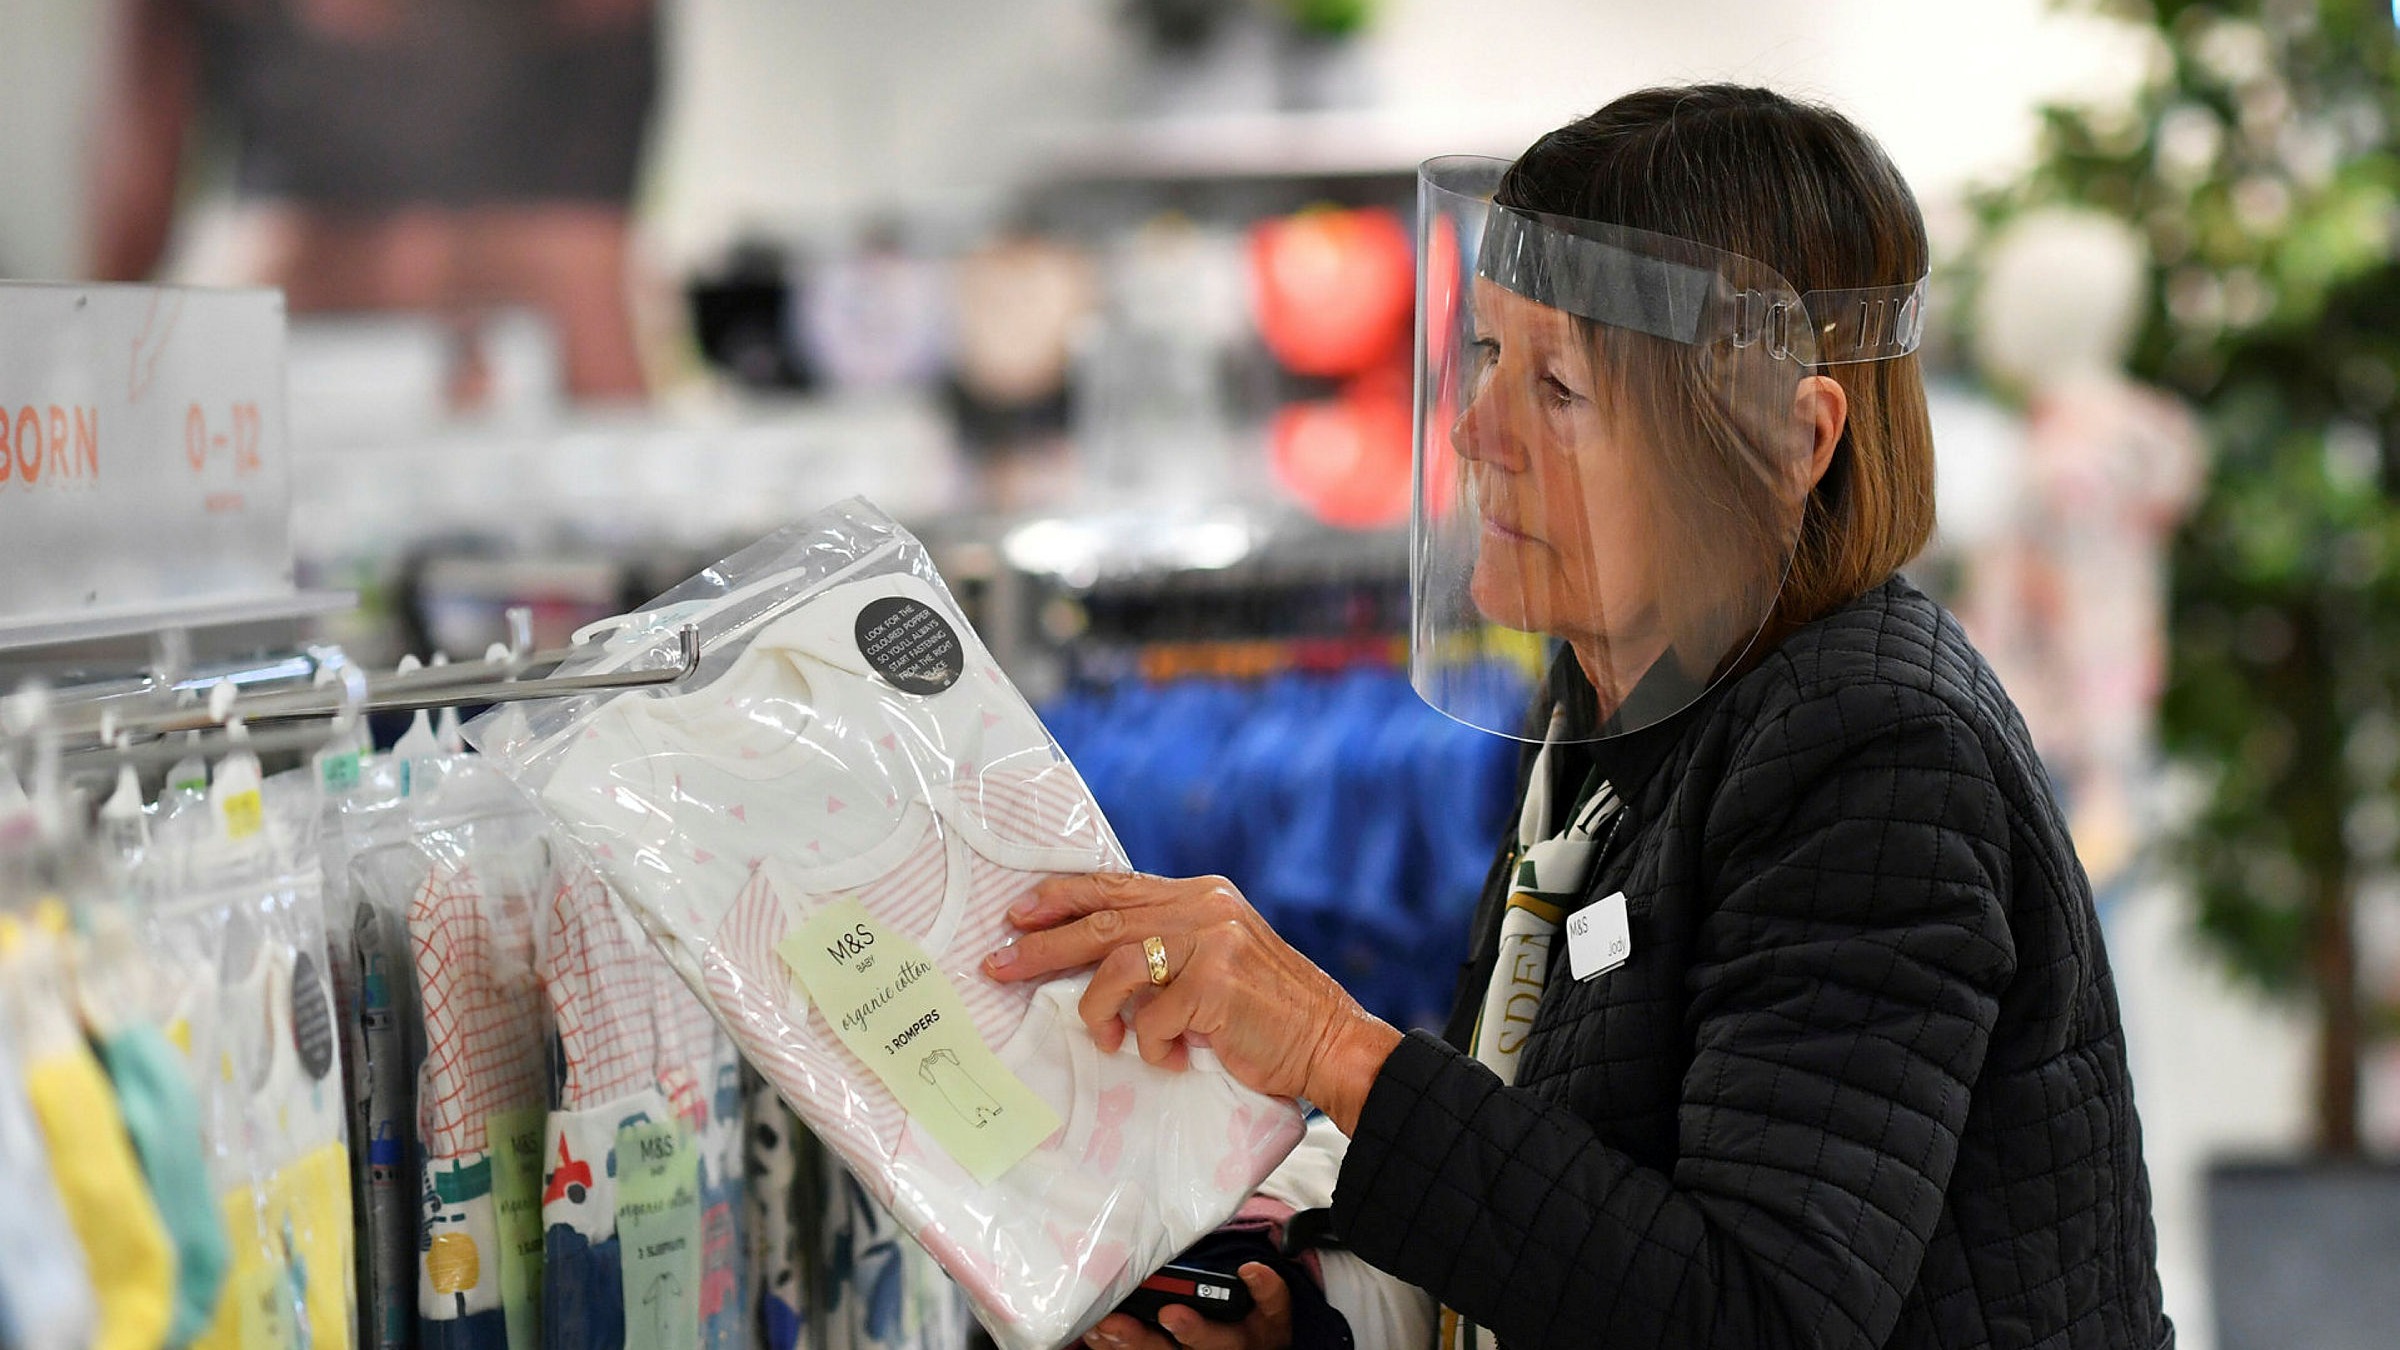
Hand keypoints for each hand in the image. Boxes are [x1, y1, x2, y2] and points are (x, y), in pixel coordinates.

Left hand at [981, 871, 1400, 1132]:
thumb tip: (1091, 958)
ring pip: (1116, 966)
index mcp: (1201, 896)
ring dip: (1098, 1010)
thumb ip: (1167, 945)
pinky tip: (1167, 1058)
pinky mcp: (1215, 984)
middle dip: (1042, 946)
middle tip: (1000, 966)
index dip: (1061, 897)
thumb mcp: (1216, 959)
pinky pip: (1151, 1019)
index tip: (1017, 913)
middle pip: (1102, 920)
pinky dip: (1151, 1046)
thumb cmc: (1265, 1012)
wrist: (1330, 1041)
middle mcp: (1205, 908)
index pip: (1116, 886)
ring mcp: (1212, 942)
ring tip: (1105, 1038)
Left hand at [1083, 1262, 1292, 1349]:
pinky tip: (1094, 1333)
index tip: (1170, 1314)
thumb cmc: (1257, 1322)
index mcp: (1236, 1343)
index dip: (1193, 1330)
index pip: (1217, 1341)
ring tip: (1098, 1325)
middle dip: (1141, 1340)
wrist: (1252, 1348)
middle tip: (1114, 1324)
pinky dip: (1111, 1348)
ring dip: (1121, 1344)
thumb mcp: (1273, 1309)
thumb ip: (1267, 1290)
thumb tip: (1251, 1269)